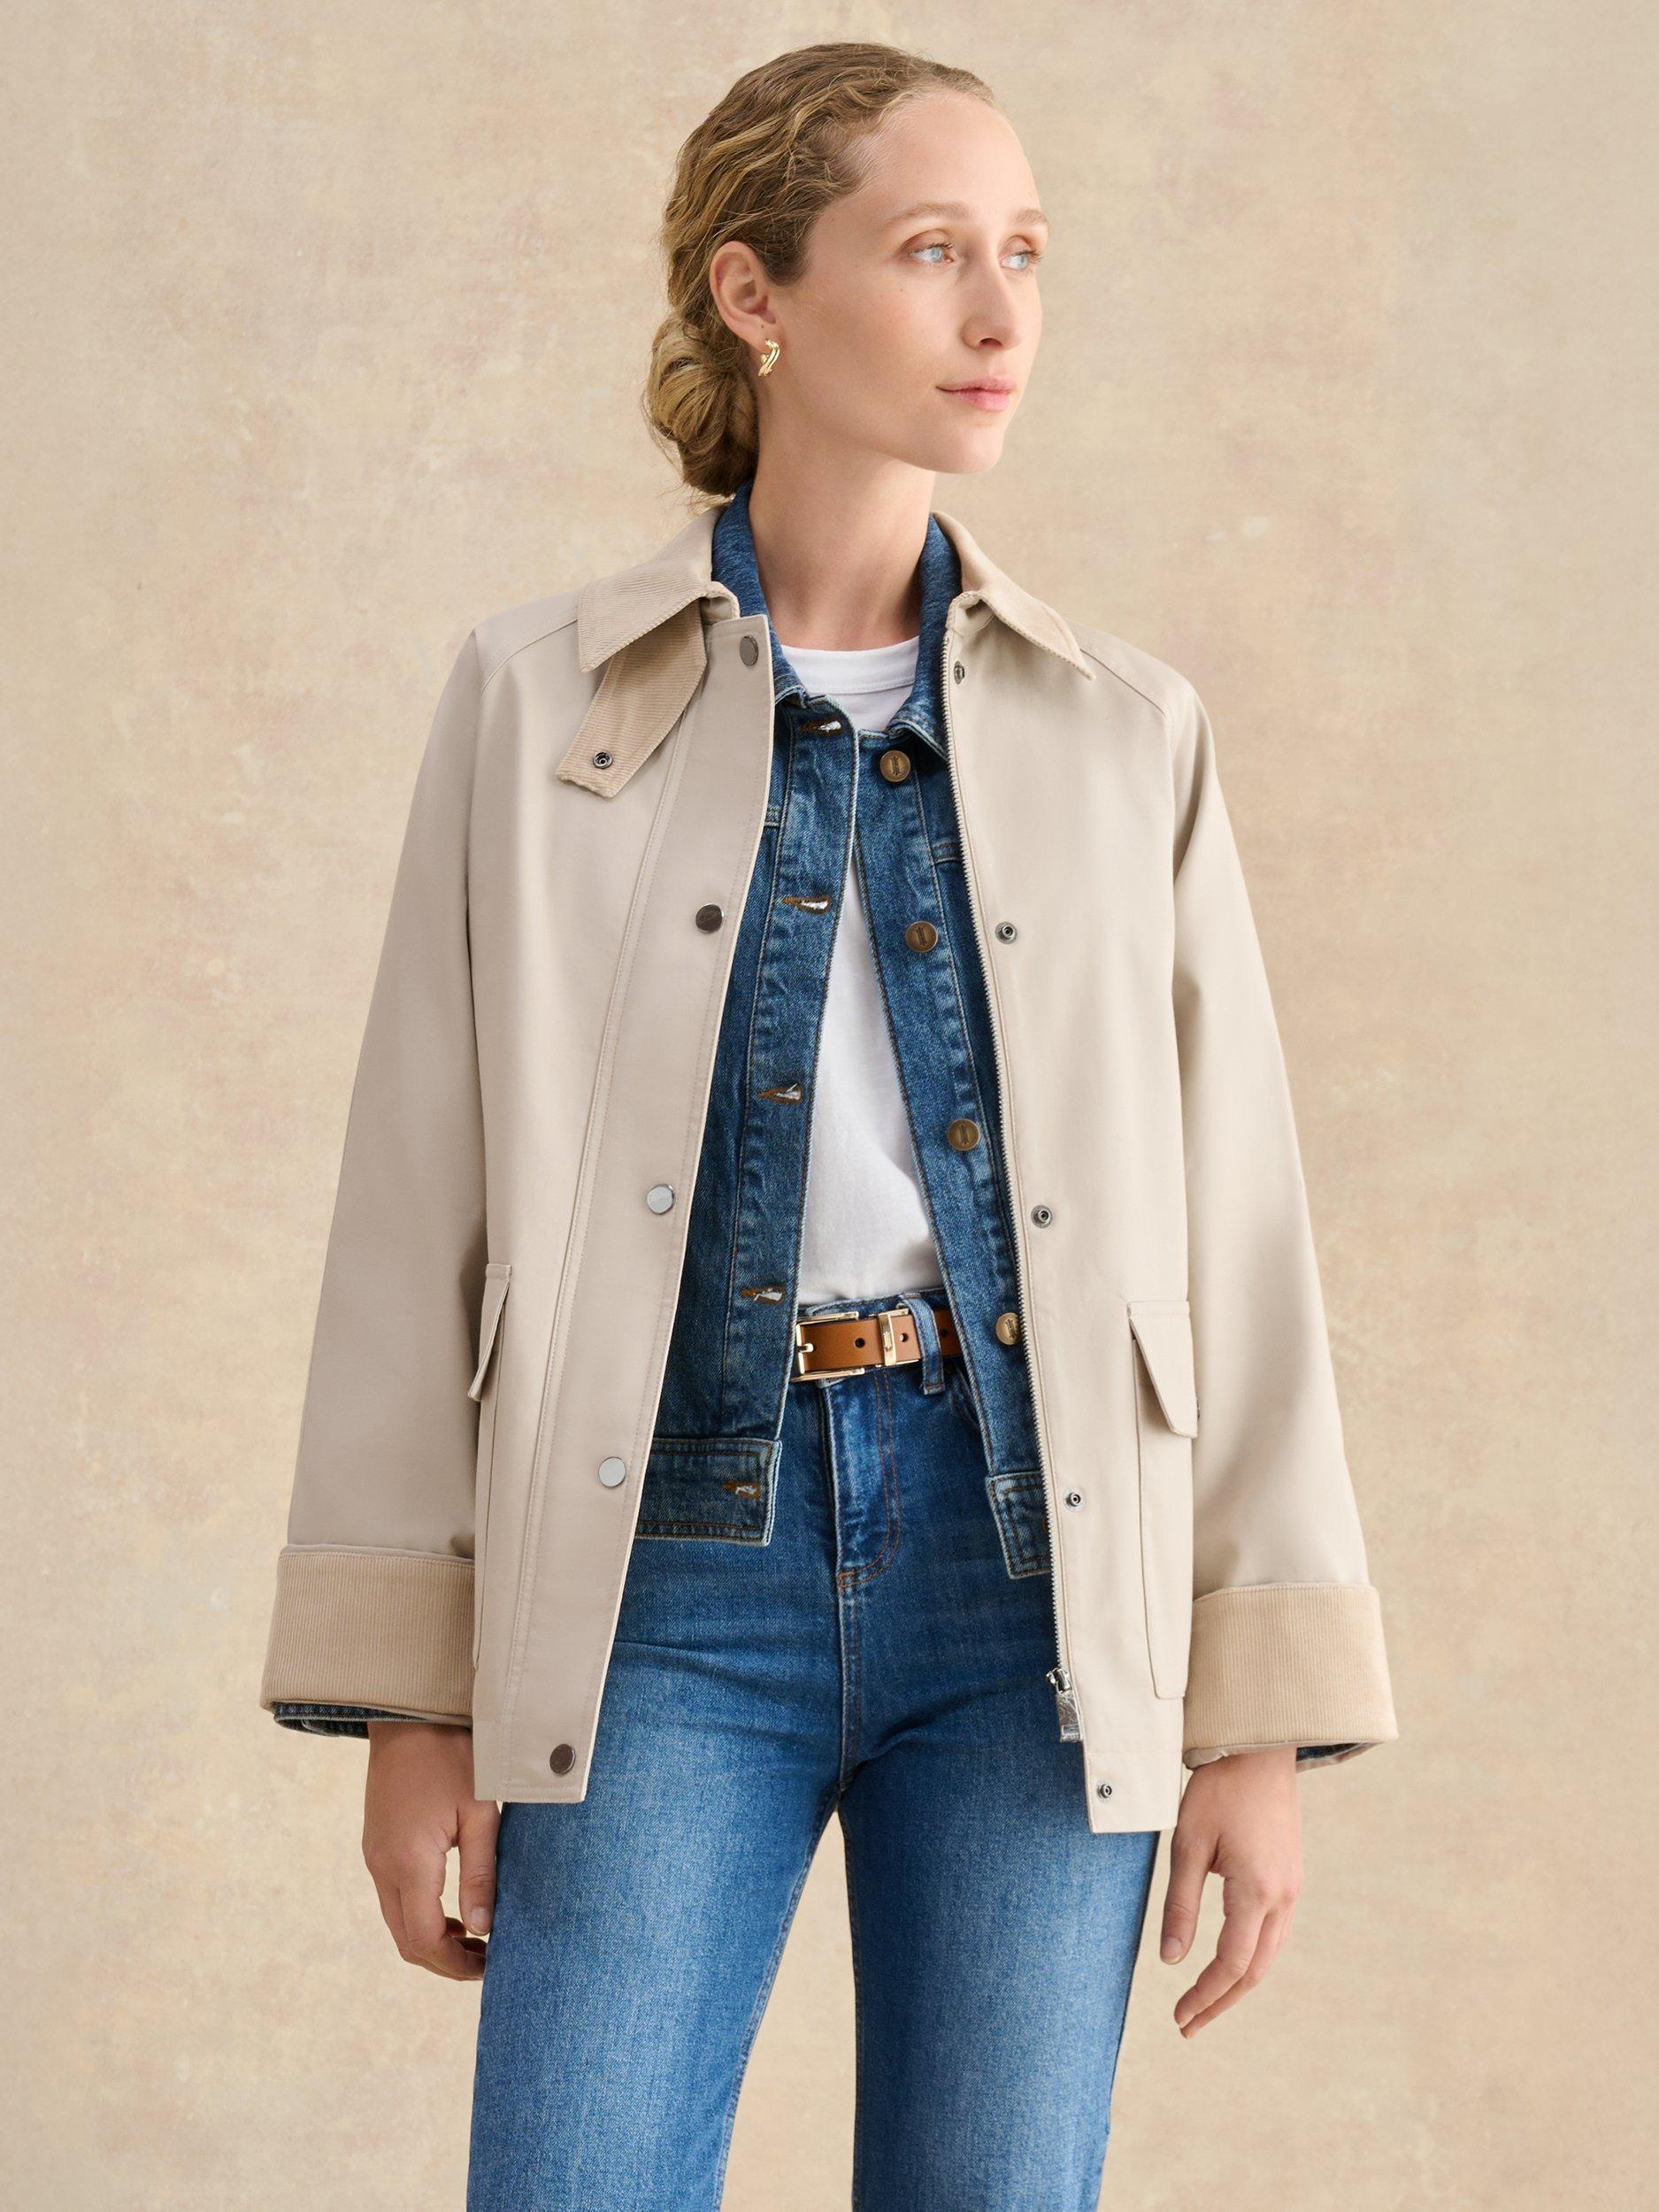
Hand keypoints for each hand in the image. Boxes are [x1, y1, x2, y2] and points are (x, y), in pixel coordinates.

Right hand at [361, 1722, 498, 1979]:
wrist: (410, 1713)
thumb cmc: (453, 1754)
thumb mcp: (480, 1811)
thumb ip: (481, 1874)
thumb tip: (483, 1929)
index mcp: (409, 1862)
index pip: (424, 1940)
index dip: (455, 1964)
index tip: (489, 1968)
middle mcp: (382, 1865)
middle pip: (405, 1939)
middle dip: (443, 1960)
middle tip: (484, 1961)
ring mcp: (374, 1855)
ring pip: (397, 1920)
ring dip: (431, 1937)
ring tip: (474, 1937)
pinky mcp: (376, 1843)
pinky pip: (393, 1895)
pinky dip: (419, 1913)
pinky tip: (451, 1905)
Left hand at [1159, 1746, 1300, 2035]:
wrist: (1259, 1750)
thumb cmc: (1218, 1791)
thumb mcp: (1187, 1844)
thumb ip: (1180, 1905)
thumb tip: (1171, 1960)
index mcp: (1256, 1892)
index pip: (1231, 1963)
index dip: (1204, 1995)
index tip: (1179, 2017)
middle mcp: (1282, 1897)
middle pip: (1254, 1970)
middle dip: (1220, 2001)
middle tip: (1187, 2024)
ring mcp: (1291, 1888)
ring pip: (1268, 1954)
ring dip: (1237, 1983)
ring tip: (1204, 2002)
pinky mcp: (1290, 1876)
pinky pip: (1274, 1933)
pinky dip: (1251, 1957)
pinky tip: (1229, 1961)